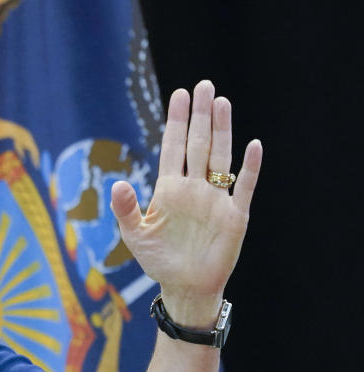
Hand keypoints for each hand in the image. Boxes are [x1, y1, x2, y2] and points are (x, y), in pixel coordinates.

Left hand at [110, 81, 262, 326]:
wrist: (186, 287)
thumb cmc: (158, 260)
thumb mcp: (134, 234)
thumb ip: (125, 208)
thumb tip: (117, 183)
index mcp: (169, 188)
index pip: (173, 147)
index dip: (176, 121)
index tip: (179, 94)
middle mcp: (194, 187)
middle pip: (198, 144)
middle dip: (200, 115)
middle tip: (204, 85)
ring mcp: (215, 199)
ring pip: (220, 157)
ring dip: (221, 131)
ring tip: (222, 102)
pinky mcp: (235, 215)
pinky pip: (245, 186)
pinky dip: (249, 168)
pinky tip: (253, 145)